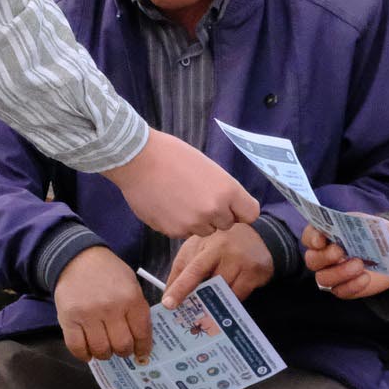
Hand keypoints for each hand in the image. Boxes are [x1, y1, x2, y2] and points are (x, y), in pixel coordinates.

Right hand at [52, 246, 152, 362]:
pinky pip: (77, 347)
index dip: (143, 347)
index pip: (141, 333)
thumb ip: (137, 310)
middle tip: (122, 349)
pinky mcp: (68, 318)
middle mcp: (110, 308)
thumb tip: (142, 340)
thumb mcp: (131, 284)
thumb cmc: (108, 272)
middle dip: (124, 351)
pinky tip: (88, 352)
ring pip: (101, 350)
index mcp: (130, 298)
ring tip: (105, 349)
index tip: (142, 354)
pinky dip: (84, 355)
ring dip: (105, 354)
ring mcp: (88, 314)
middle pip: (122, 345)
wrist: (78, 258)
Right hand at [102, 130, 258, 238]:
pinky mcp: (173, 231)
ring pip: (205, 230)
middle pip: (227, 224)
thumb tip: (229, 206)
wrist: (138, 159)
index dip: (240, 210)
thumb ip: (222, 189)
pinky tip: (167, 204)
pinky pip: (184, 233)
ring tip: (180, 199)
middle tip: (199, 197)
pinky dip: (178, 223)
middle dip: (217, 215)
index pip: (250, 214)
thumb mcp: (208, 167)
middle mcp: (214, 210)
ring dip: (198, 221)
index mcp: (227, 190)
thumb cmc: (172, 155)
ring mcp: (193, 224)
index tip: (233, 207)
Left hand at [163, 223, 273, 305]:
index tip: (168, 304)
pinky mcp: (256, 273)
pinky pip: (239, 296)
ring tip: (209, 304)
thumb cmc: (220, 242)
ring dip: (215, 301)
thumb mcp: (197, 248)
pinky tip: (227, 296)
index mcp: (207, 244)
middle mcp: (226, 251)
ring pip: (224, 294)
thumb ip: (181, 269)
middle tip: (188, 314)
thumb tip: (167, 294)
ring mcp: (243, 262)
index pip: (192, 270)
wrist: (256, 234)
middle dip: (198, 300)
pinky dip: (230, 300)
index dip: (179, 288)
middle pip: (210, 285)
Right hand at [302, 218, 388, 299]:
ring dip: (340, 272)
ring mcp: (332, 273)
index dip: (311, 238)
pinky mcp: (344, 288)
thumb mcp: (367, 222)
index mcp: (325, 235)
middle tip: (339, 252)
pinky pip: (340, 291)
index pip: (308, 237)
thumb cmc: (373, 233)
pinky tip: (365, 277)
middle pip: (312, 260)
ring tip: (360, 265)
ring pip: (323, 278)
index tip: (321, 240)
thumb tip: (353, 224)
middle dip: (324, 257)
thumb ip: (357, 222)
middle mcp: (323, 256)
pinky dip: (352, 285)